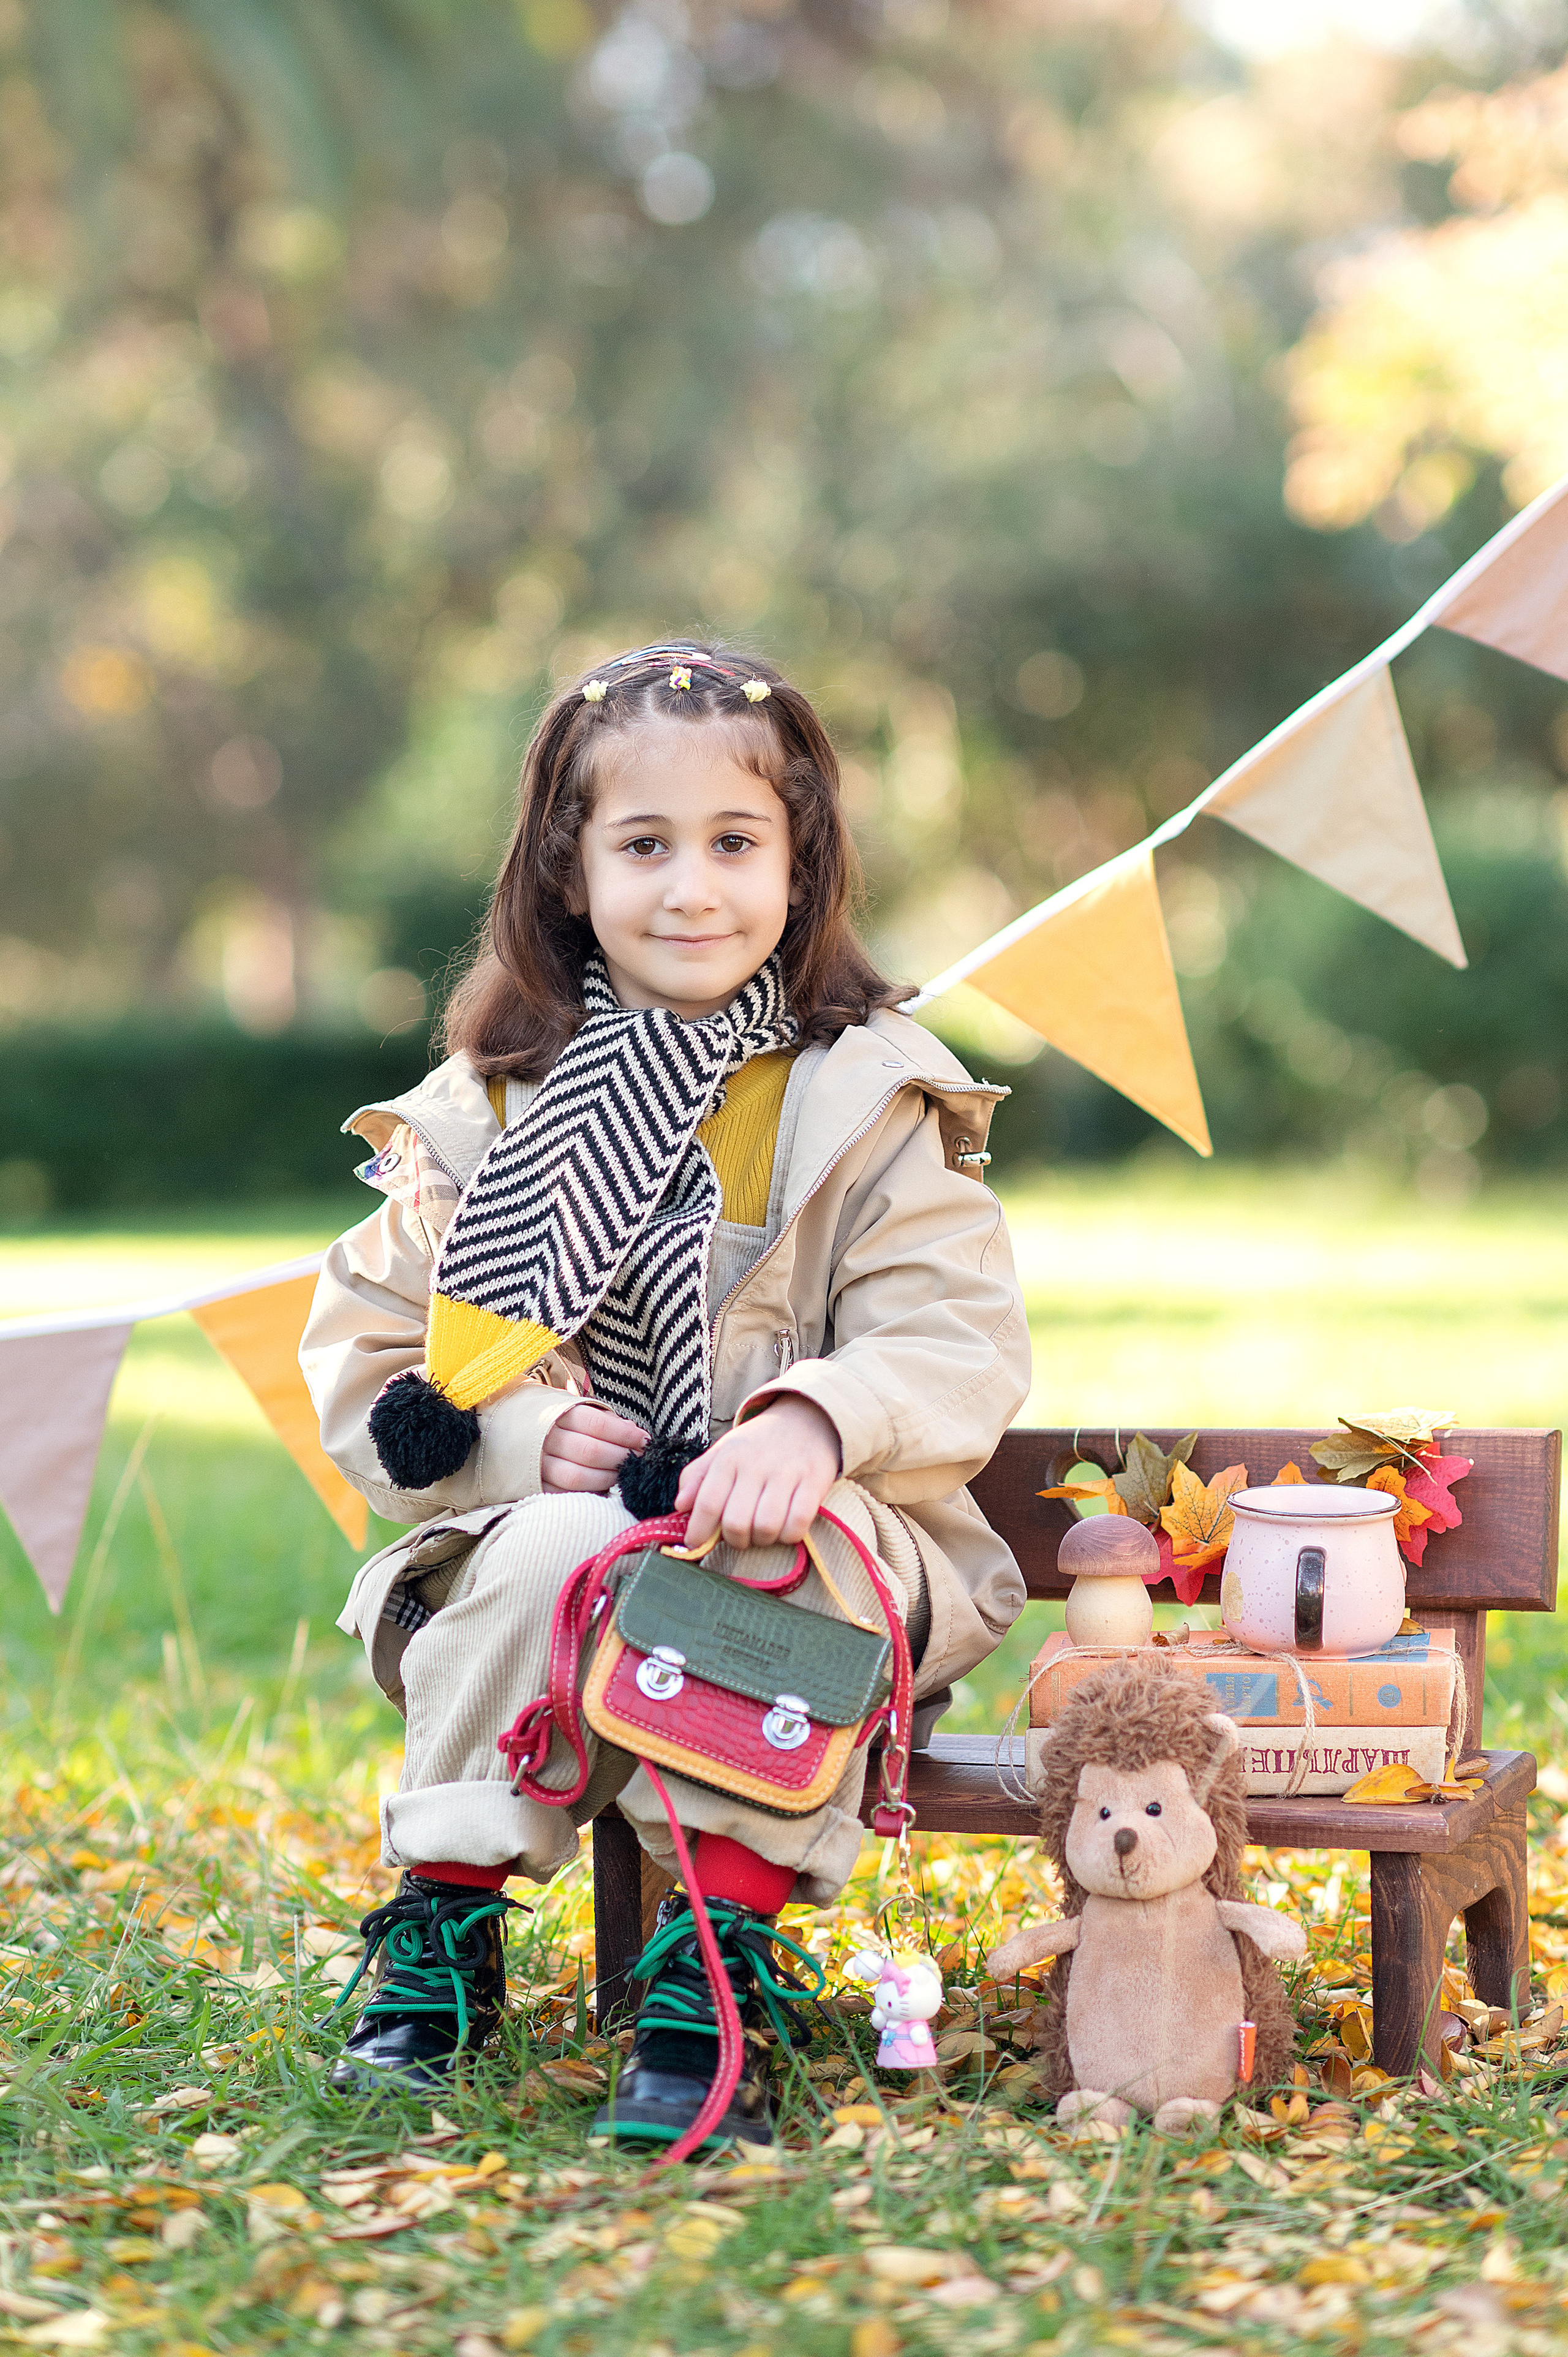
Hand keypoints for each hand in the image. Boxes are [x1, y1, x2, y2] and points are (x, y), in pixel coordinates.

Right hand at [539, 1402, 647, 1494]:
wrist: (507, 1431)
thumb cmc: (553, 1420)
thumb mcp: (574, 1409)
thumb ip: (603, 1419)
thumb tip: (634, 1433)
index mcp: (557, 1414)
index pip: (597, 1424)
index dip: (624, 1434)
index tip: (644, 1441)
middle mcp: (545, 1439)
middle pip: (589, 1452)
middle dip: (620, 1458)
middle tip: (637, 1460)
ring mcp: (537, 1465)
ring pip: (577, 1477)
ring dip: (607, 1479)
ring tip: (622, 1475)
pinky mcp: (535, 1486)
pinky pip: (564, 1495)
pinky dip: (587, 1494)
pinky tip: (603, 1489)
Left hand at [675, 1397, 841, 1550]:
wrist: (806, 1419)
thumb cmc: (758, 1444)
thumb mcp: (723, 1451)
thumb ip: (696, 1476)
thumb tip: (679, 1505)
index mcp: (730, 1457)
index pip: (708, 1502)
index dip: (698, 1530)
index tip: (695, 1543)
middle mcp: (756, 1464)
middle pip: (736, 1522)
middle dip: (735, 1540)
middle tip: (738, 1537)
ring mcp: (787, 1473)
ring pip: (767, 1526)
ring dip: (762, 1540)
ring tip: (762, 1533)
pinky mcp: (814, 1482)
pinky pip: (798, 1523)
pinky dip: (789, 1535)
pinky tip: (785, 1529)